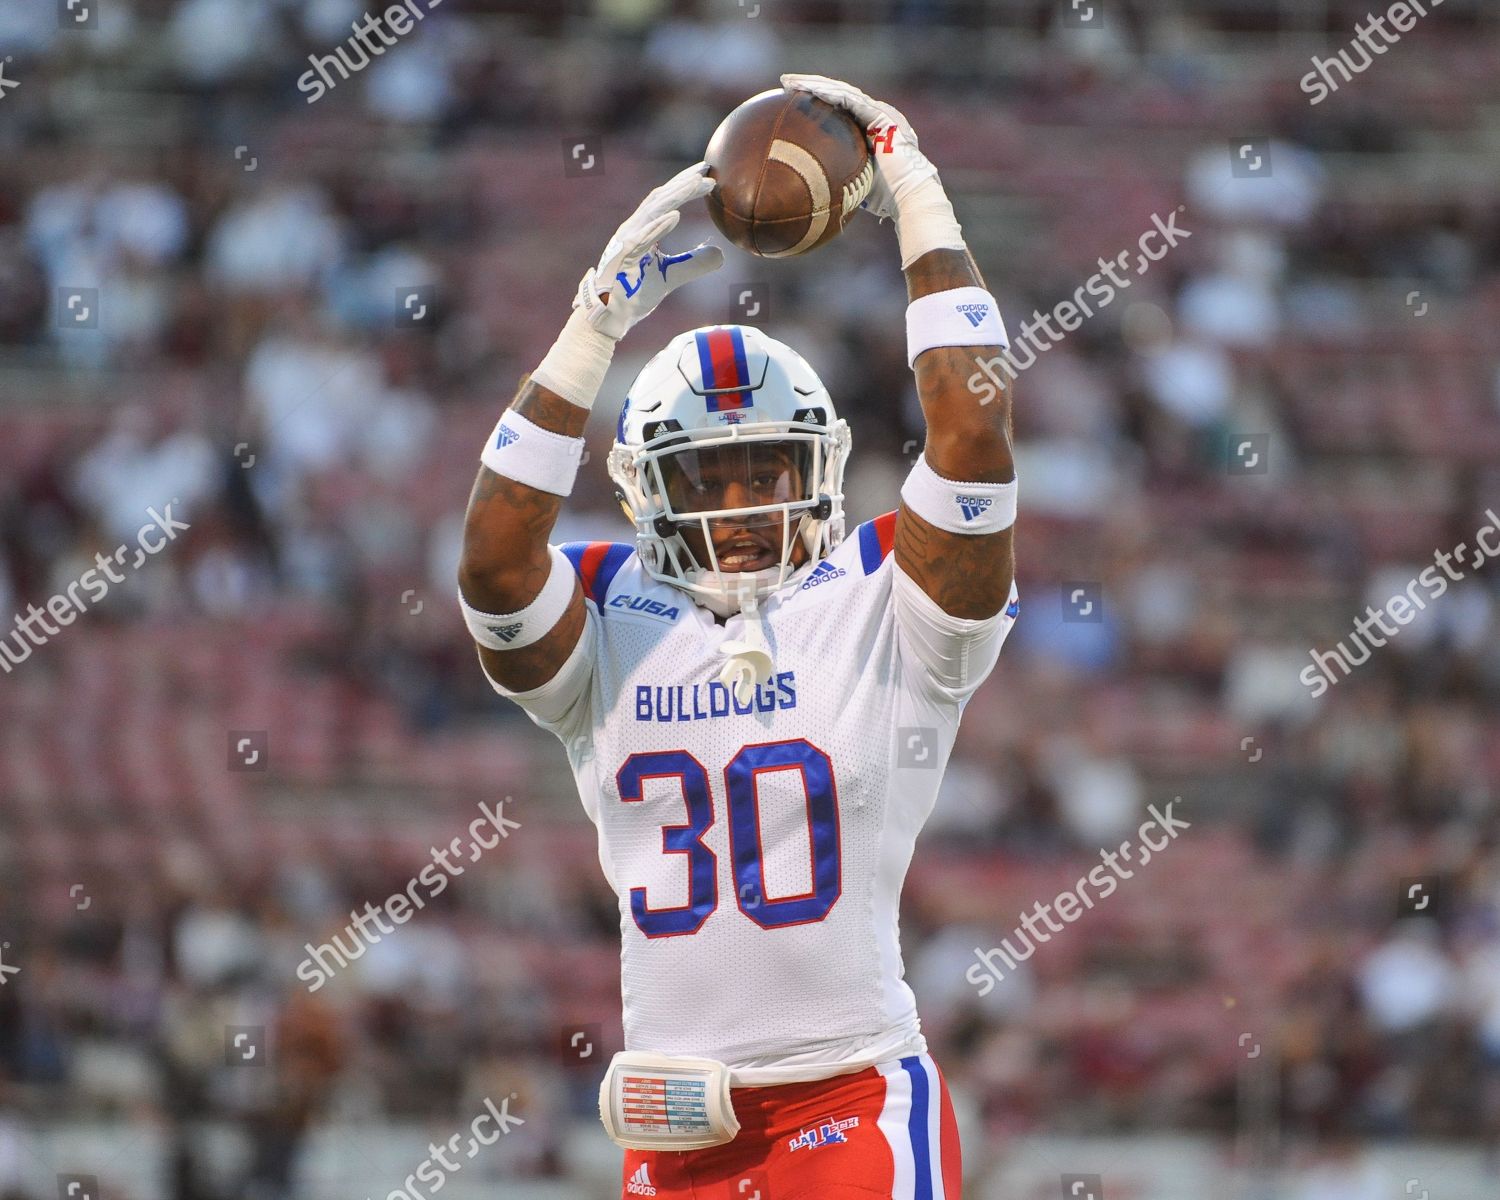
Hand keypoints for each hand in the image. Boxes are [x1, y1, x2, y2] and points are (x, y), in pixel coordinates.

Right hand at [574, 161, 723, 340]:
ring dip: (676, 196)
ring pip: (653, 212)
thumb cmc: (633, 294)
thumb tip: (720, 254)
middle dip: (683, 182)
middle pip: (660, 198)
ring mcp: (625, 241)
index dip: (684, 186)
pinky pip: (642, 238)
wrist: (608, 317)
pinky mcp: (622, 258)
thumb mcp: (671, 276)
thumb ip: (693, 263)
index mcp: (642, 230)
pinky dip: (659, 226)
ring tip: (697, 183)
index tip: (706, 174)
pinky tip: (675, 215)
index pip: (665, 201)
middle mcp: (632, 229)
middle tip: (706, 170)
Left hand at [780, 74, 961, 266]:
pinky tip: (811, 89)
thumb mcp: (855, 183)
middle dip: (811, 86)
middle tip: (785, 83)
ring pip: (843, 93)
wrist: (909, 197)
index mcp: (871, 130)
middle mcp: (877, 117)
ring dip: (816, 84)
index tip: (792, 100)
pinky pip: (852, 101)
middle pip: (839, 95)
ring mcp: (881, 114)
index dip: (818, 101)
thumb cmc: (885, 198)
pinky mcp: (883, 116)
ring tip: (790, 81)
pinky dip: (831, 94)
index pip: (840, 109)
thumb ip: (840, 176)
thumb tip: (813, 189)